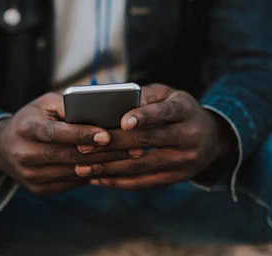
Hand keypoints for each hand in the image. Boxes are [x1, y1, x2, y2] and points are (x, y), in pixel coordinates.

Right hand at [0, 93, 137, 194]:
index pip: (57, 134)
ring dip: (103, 165)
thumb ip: (69, 106)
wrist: (3, 147)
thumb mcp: (44, 104)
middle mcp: (26, 155)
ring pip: (74, 173)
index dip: (82, 135)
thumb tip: (100, 113)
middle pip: (70, 156)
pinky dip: (91, 175)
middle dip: (104, 153)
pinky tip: (108, 166)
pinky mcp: (38, 189)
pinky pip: (71, 183)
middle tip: (133, 148)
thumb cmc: (31, 119)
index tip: (107, 135)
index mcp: (27, 129)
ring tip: (128, 158)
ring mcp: (31, 176)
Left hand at [75, 84, 233, 189]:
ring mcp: (183, 162)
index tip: (122, 121)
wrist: (211, 138)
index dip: (143, 117)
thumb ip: (145, 97)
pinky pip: (144, 184)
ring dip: (109, 169)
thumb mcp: (169, 95)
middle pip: (146, 142)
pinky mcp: (175, 179)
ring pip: (141, 167)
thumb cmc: (180, 111)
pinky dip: (119, 182)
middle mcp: (188, 138)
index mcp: (185, 111)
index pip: (164, 113)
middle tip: (84, 146)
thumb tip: (114, 104)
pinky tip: (99, 179)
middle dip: (112, 145)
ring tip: (83, 168)